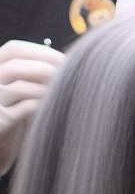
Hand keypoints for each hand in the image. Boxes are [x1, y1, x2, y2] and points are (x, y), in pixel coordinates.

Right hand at [0, 40, 65, 175]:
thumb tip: (65, 59)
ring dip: (46, 87)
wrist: (0, 144)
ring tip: (64, 90)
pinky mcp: (0, 122)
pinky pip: (25, 109)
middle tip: (68, 73)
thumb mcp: (18, 87)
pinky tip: (55, 104)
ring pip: (20, 87)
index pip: (13, 49)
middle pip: (16, 65)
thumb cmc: (14, 112)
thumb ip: (32, 72)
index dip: (40, 51)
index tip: (63, 57)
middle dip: (46, 67)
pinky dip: (43, 104)